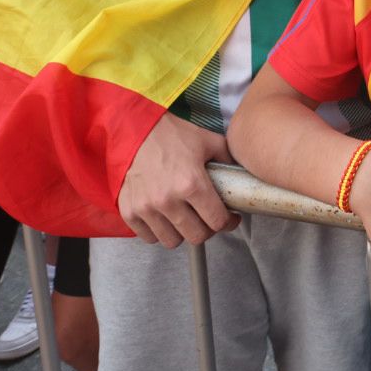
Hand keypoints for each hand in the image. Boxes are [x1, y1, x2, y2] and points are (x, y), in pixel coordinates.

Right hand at [118, 113, 240, 246]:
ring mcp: (146, 207)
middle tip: (208, 218)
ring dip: (182, 233)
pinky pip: (149, 237)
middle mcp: (168, 199)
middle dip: (207, 229)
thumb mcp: (209, 141)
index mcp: (191, 183)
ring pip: (172, 241)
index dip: (228, 222)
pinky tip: (165, 218)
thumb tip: (241, 175)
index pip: (216, 221)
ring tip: (186, 219)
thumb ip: (228, 160)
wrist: (136, 129)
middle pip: (196, 237)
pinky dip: (159, 231)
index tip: (230, 218)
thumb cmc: (172, 134)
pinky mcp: (129, 210)